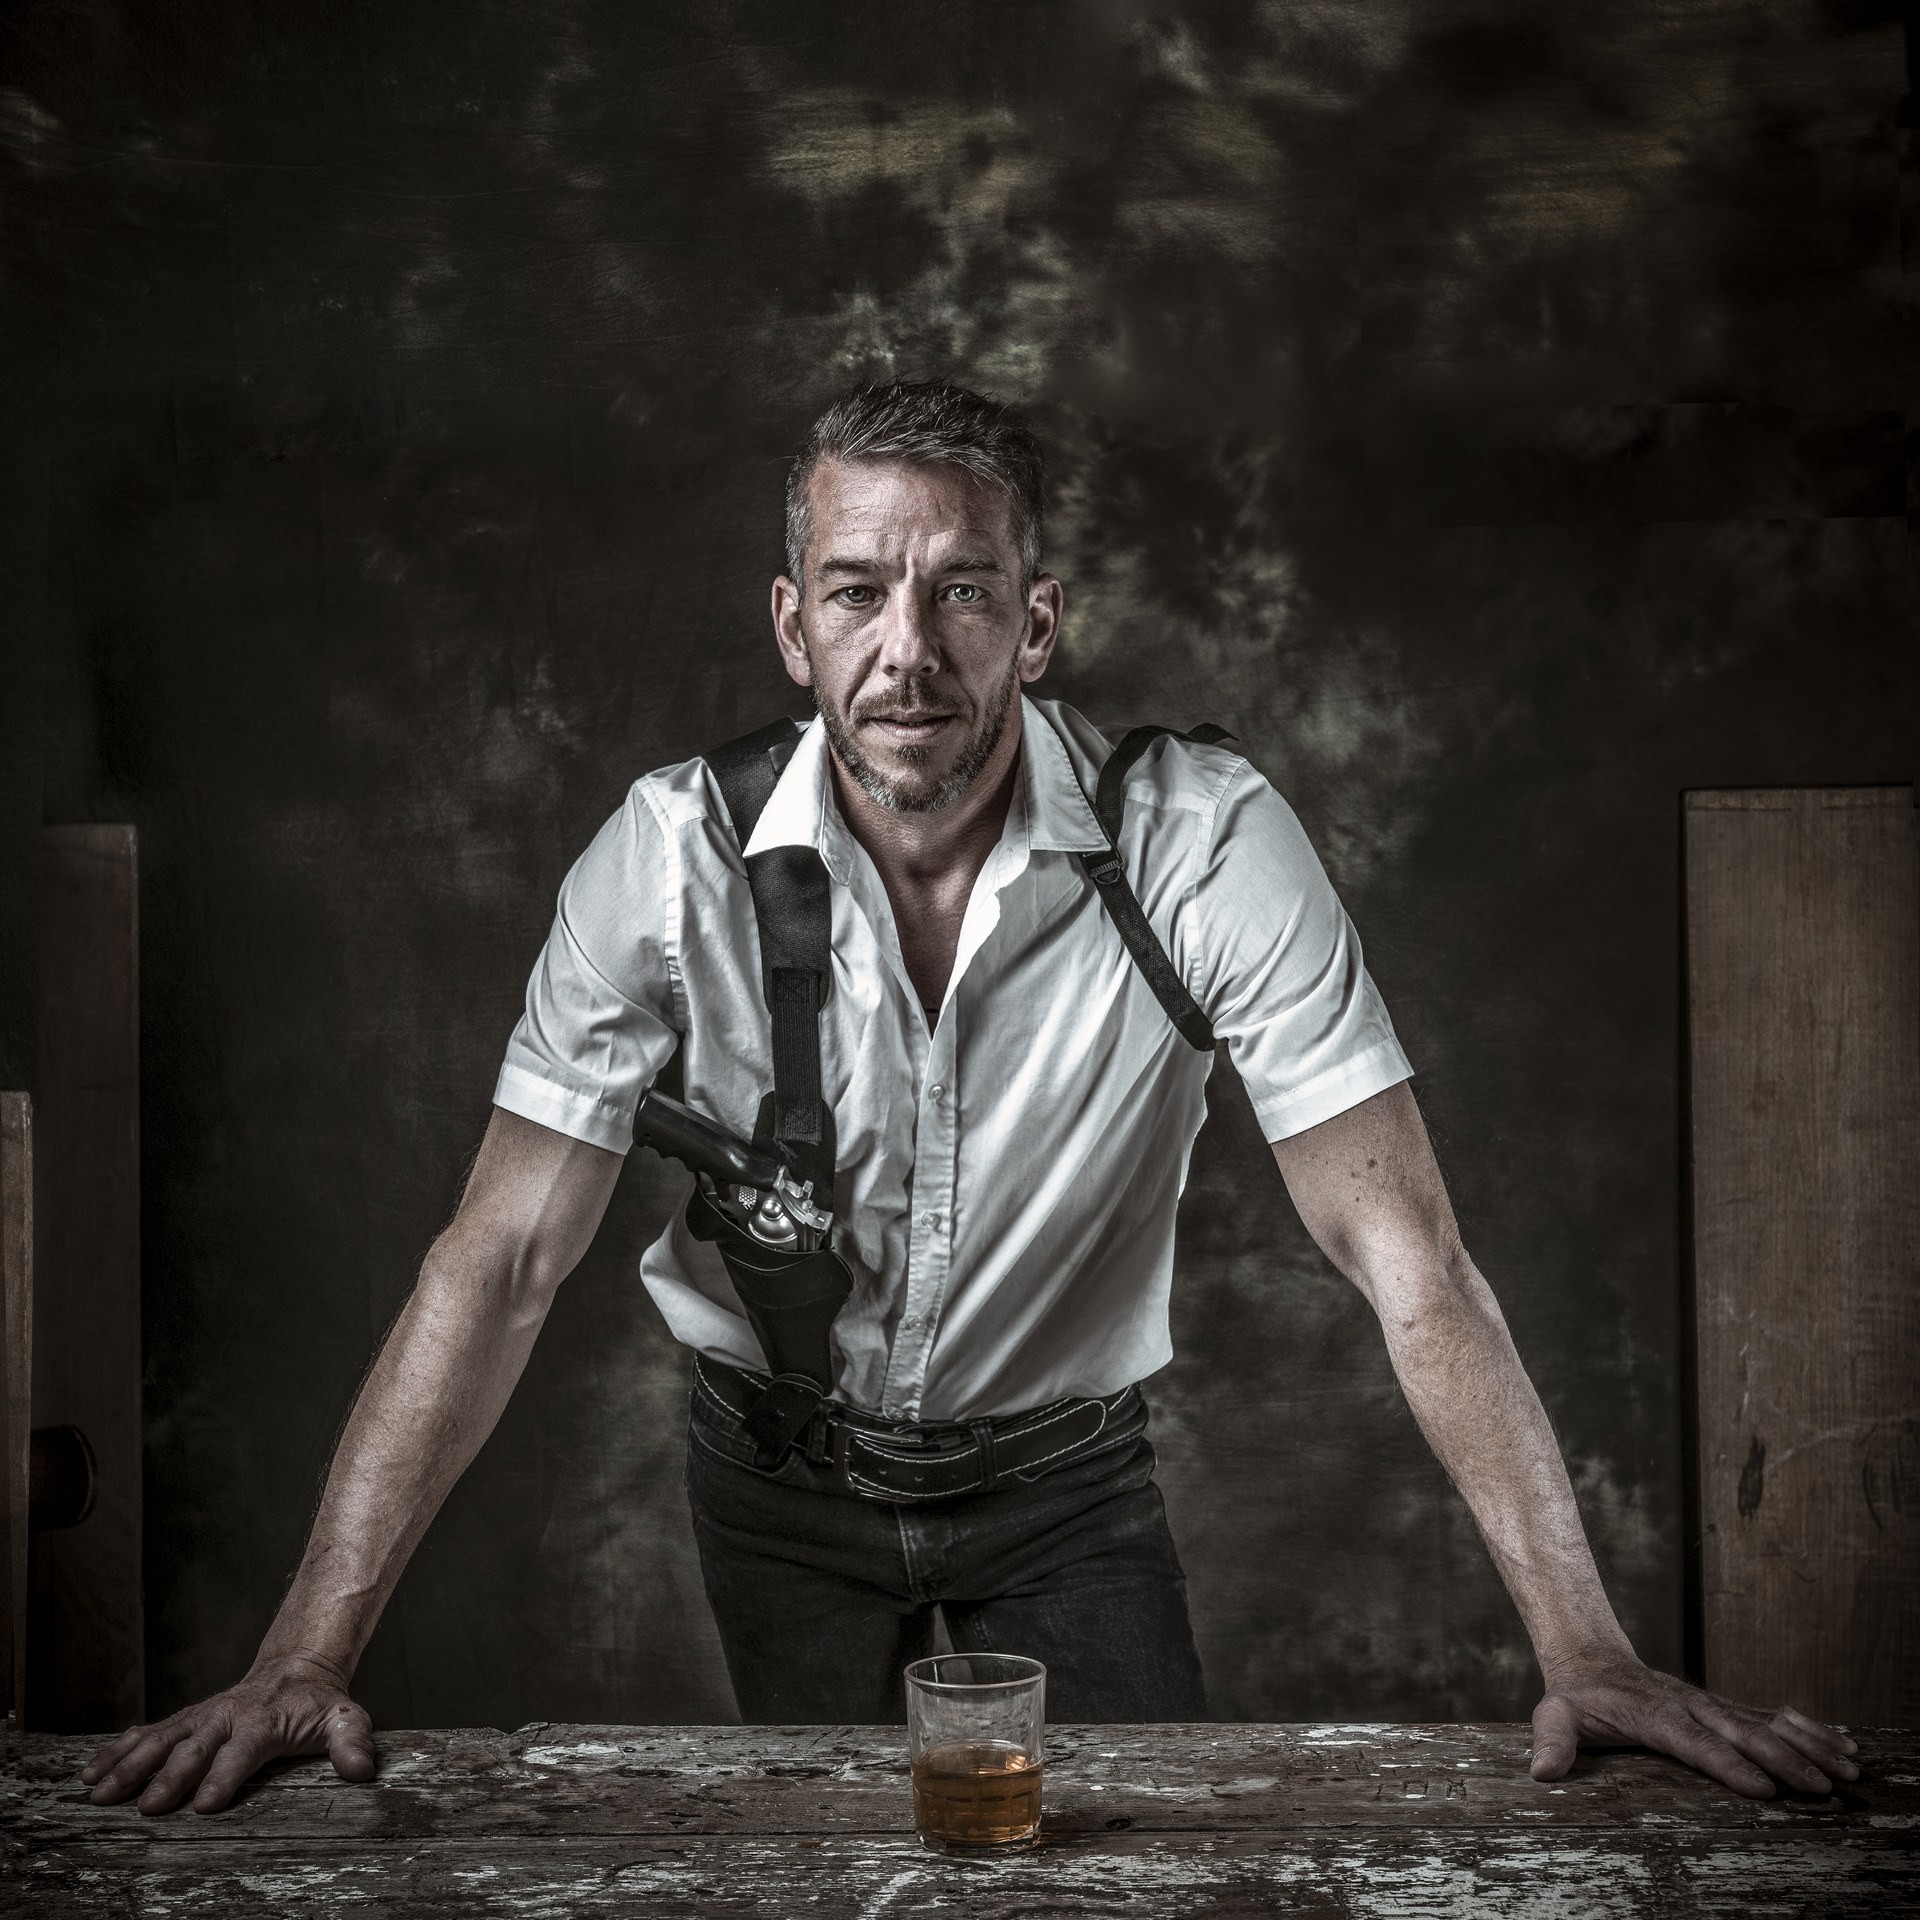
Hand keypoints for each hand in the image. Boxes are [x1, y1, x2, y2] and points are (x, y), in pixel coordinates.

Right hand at [79, 1650, 375, 1814]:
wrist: (296, 1669)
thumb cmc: (318, 1705)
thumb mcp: (344, 1719)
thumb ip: (353, 1742)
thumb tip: (362, 1771)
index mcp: (264, 1721)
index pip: (244, 1751)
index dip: (226, 1776)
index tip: (207, 1803)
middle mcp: (227, 1716)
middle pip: (195, 1748)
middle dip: (171, 1777)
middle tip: (148, 1807)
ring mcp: (201, 1717)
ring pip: (160, 1740)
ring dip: (130, 1765)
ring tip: (100, 1793)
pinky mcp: (184, 1720)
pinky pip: (146, 1733)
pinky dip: (118, 1750)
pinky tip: (92, 1772)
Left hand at [1530, 1655, 1858, 1797]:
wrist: (1591, 1656)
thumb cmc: (1576, 1695)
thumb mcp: (1554, 1713)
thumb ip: (1551, 1741)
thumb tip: (1541, 1773)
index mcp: (1653, 1713)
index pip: (1693, 1741)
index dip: (1726, 1763)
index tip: (1762, 1789)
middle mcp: (1688, 1704)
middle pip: (1740, 1731)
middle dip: (1783, 1759)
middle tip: (1822, 1787)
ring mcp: (1708, 1702)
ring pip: (1764, 1720)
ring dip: (1807, 1743)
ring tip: (1847, 1766)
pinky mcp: (1722, 1705)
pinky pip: (1769, 1714)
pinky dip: (1807, 1727)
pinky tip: (1841, 1741)